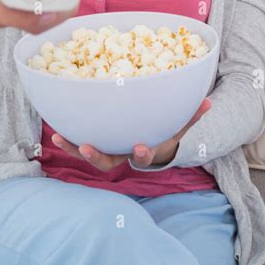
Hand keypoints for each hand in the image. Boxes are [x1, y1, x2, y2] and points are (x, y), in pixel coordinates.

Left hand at [51, 96, 212, 170]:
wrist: (152, 143)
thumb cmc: (165, 131)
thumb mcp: (179, 125)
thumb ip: (192, 115)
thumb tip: (209, 101)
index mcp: (145, 149)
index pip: (144, 156)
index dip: (142, 154)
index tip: (140, 147)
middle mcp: (123, 154)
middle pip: (109, 163)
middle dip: (98, 157)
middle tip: (87, 148)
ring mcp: (109, 150)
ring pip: (91, 155)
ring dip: (75, 149)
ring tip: (60, 138)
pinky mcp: (97, 142)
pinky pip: (80, 143)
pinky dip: (68, 140)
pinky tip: (55, 131)